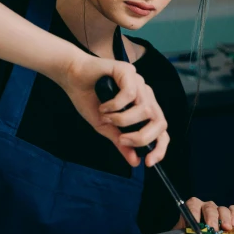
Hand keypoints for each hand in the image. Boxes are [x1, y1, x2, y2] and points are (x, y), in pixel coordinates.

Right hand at [57, 51, 169, 167]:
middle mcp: (144, 95)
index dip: (159, 147)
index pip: (161, 129)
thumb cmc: (89, 99)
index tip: (148, 162)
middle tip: (122, 139)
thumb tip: (135, 161)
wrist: (72, 77)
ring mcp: (138, 82)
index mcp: (143, 107)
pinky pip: (130, 93)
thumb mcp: (105, 127)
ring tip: (106, 117)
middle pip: (160, 121)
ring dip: (123, 119)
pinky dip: (115, 104)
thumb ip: (121, 142)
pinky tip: (103, 105)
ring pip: (145, 109)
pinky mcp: (128, 71)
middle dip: (142, 136)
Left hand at [173, 198, 233, 231]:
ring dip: (224, 218)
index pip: (192, 205)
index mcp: (192, 208)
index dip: (194, 213)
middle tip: (213, 229)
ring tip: (226, 228)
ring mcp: (217, 210)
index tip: (196, 224)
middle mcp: (205, 207)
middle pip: (209, 207)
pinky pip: (233, 210)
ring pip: (222, 209)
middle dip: (211, 218)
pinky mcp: (229, 215)